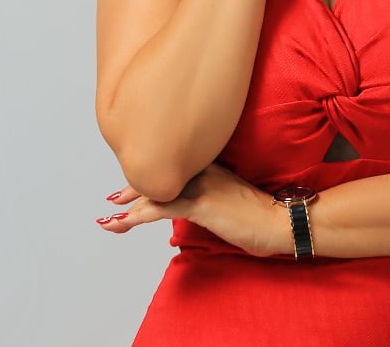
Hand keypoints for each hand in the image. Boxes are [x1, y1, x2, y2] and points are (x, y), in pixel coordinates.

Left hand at [96, 164, 290, 257]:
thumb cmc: (260, 214)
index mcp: (210, 166)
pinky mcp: (199, 203)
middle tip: (114, 200)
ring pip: (155, 192)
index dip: (151, 174)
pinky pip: (159, 208)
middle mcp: (202, 169)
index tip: (134, 183)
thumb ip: (212, 194)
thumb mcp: (232, 197)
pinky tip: (121, 223)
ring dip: (129, 207)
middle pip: (159, 176)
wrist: (279, 219)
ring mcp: (200, 185)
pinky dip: (136, 216)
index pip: (174, 167)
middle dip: (134, 189)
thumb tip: (198, 206)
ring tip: (110, 218)